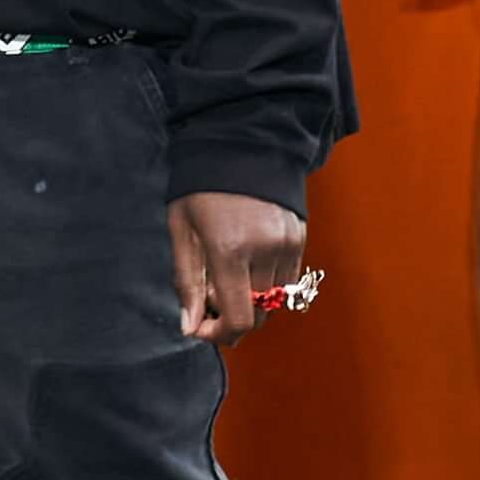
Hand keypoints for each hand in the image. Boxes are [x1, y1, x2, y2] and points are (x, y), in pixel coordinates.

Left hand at [168, 193, 305, 343]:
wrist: (239, 143)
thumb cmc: (199, 187)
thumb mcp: (181, 230)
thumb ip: (186, 282)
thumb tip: (189, 327)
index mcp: (229, 250)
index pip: (239, 319)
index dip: (219, 335)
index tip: (200, 329)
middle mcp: (264, 250)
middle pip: (258, 315)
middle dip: (232, 319)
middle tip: (207, 302)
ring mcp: (287, 244)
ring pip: (274, 300)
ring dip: (250, 303)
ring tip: (225, 278)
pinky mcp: (299, 237)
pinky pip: (287, 280)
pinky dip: (266, 284)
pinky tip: (246, 264)